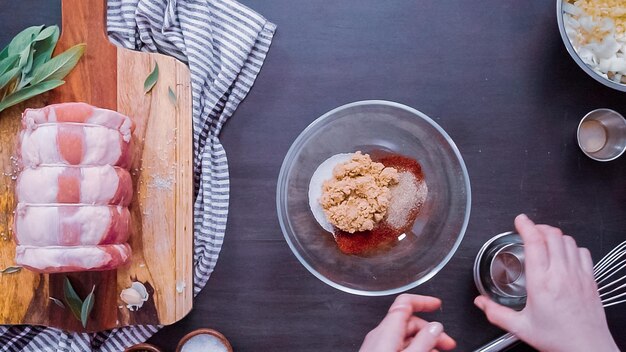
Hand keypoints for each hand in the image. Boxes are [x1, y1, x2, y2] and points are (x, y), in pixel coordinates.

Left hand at [359, 294, 455, 351]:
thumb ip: (424, 341)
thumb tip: (436, 327)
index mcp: (387, 330)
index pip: (404, 303)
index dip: (423, 301)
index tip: (436, 304)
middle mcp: (379, 335)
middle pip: (408, 322)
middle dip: (430, 329)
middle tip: (447, 343)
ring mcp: (377, 346)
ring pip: (404, 337)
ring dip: (423, 342)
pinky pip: (397, 347)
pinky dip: (412, 349)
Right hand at [474, 214, 618, 351]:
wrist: (588, 349)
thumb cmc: (560, 339)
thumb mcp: (521, 327)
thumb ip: (496, 313)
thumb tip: (481, 303)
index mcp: (541, 283)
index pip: (535, 242)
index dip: (526, 226)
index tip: (520, 220)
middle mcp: (561, 275)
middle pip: (552, 235)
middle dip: (539, 227)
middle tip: (530, 229)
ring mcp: (578, 275)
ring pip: (569, 241)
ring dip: (555, 236)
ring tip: (546, 239)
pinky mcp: (590, 279)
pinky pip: (583, 252)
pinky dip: (572, 246)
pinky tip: (566, 253)